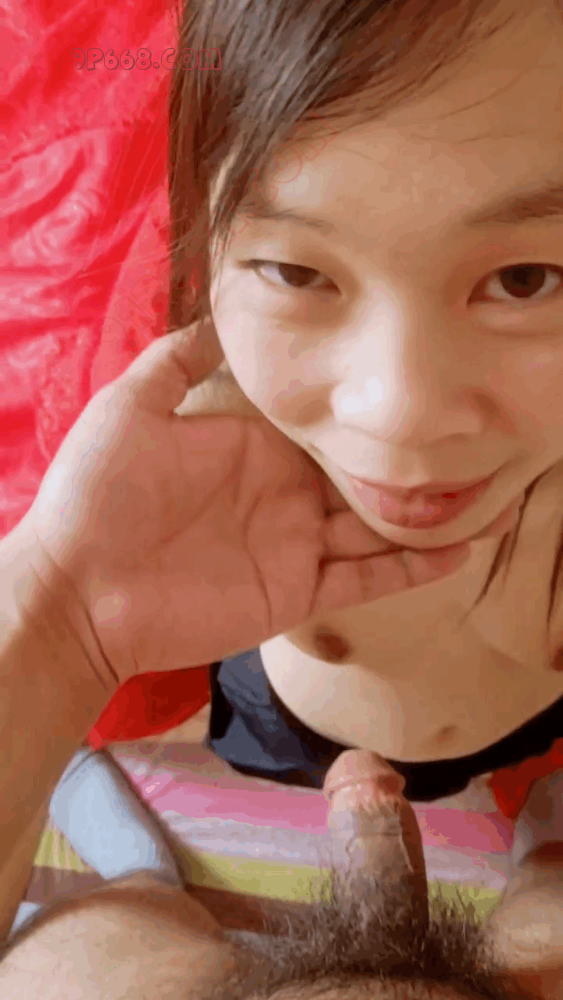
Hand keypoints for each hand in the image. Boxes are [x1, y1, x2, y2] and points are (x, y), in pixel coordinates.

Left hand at [15, 320, 470, 683]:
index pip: (322, 424)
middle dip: (408, 460)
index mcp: (253, 447)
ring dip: (424, 512)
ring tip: (485, 492)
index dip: (362, 409)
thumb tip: (217, 315)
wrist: (78, 587)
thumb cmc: (96, 493)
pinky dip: (412, 568)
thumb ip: (176, 360)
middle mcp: (283, 493)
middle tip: (468, 438)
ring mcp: (295, 544)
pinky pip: (365, 579)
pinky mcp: (298, 591)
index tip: (408, 384)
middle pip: (359, 474)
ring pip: (375, 526)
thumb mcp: (131, 406)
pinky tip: (456, 550)